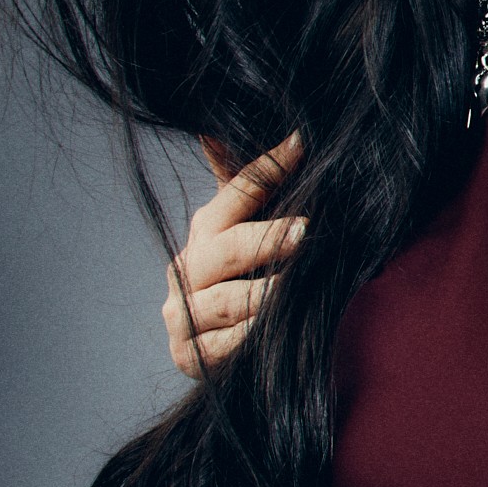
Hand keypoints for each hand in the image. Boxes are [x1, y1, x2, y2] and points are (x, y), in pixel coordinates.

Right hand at [163, 133, 303, 377]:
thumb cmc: (254, 277)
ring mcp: (182, 315)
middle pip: (227, 249)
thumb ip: (258, 184)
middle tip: (305, 232)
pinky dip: (250, 338)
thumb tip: (280, 130)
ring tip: (296, 287)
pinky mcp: (189, 356)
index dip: (269, 170)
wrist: (236, 350)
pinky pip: (223, 347)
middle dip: (267, 241)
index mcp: (205, 232)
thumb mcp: (258, 229)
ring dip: (264, 294)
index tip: (302, 146)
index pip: (235, 193)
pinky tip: (274, 329)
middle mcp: (186, 270)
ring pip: (226, 300)